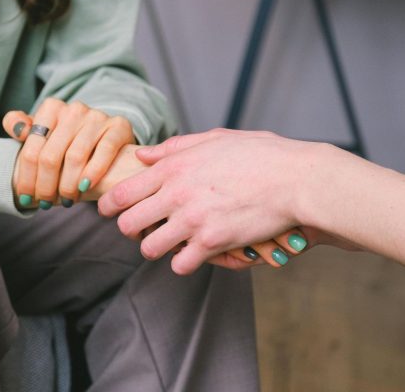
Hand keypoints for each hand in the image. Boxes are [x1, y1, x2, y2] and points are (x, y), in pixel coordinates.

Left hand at [3, 98, 134, 207]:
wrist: (106, 138)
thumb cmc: (68, 142)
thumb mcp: (43, 134)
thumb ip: (23, 128)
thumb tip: (16, 128)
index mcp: (51, 108)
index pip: (32, 149)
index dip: (26, 178)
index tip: (25, 198)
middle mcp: (74, 109)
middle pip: (51, 156)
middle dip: (45, 186)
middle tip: (45, 204)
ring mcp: (97, 117)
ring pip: (75, 157)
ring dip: (68, 186)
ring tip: (66, 200)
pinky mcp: (118, 126)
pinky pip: (104, 151)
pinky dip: (93, 173)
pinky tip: (85, 187)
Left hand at [98, 128, 326, 274]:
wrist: (296, 179)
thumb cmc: (260, 155)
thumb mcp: (215, 139)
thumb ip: (174, 147)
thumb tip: (143, 154)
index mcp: (173, 167)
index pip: (122, 192)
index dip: (108, 206)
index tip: (108, 211)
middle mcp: (176, 194)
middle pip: (127, 224)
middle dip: (130, 230)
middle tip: (142, 230)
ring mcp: (192, 220)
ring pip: (149, 248)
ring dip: (156, 248)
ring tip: (168, 243)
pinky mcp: (212, 242)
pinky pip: (180, 264)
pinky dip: (184, 262)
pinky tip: (193, 253)